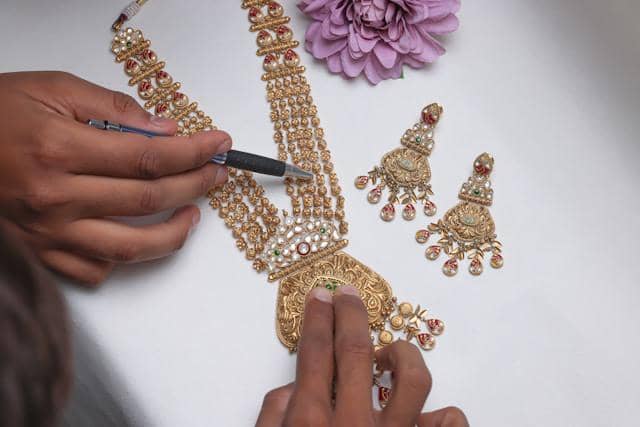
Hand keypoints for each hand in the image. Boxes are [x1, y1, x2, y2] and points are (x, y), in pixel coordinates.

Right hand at [0, 71, 229, 284]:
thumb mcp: (50, 89)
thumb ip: (111, 108)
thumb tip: (164, 129)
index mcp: (60, 150)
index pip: (150, 157)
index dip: (194, 152)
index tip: (218, 145)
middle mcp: (56, 197)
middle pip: (150, 199)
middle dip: (196, 185)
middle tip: (216, 174)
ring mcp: (48, 232)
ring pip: (131, 248)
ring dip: (175, 234)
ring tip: (192, 214)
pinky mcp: (40, 253)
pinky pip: (95, 270)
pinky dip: (125, 258)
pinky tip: (137, 237)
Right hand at [256, 286, 468, 426]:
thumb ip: (273, 419)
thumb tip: (290, 389)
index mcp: (311, 425)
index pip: (315, 353)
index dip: (318, 318)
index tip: (321, 296)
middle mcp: (354, 426)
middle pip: (356, 350)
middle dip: (351, 313)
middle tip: (348, 293)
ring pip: (413, 378)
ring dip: (400, 355)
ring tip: (387, 357)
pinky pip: (448, 422)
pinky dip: (442, 414)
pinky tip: (424, 413)